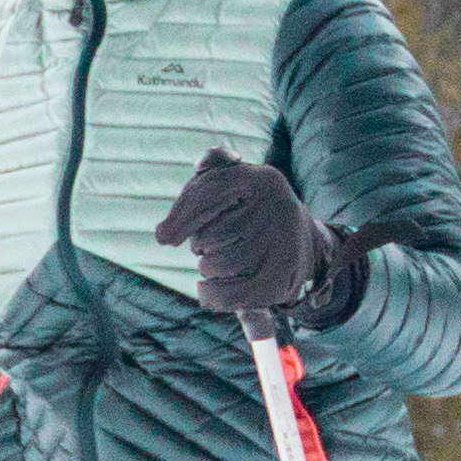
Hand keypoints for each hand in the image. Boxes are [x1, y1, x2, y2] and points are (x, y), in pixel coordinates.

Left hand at [163, 149, 358, 328]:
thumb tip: (195, 178)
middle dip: (200, 243)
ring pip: (219, 264)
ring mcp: (283, 245)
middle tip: (209, 244)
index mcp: (262, 180)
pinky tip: (206, 291)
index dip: (180, 216)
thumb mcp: (233, 178)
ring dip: (207, 268)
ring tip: (217, 262)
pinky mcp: (282, 280)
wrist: (296, 240)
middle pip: (210, 234)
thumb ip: (213, 164)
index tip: (163, 237)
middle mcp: (278, 208)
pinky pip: (235, 295)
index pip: (207, 192)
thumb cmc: (248, 208)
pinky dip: (213, 296)